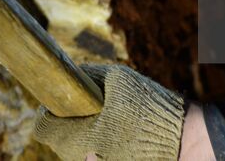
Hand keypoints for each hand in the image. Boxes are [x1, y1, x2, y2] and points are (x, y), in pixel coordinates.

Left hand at [33, 64, 184, 160]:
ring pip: (75, 148)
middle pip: (59, 138)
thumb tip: (72, 72)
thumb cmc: (148, 108)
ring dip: (83, 131)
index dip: (50, 107)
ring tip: (108, 117)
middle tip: (90, 104)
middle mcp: (79, 158)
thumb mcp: (117, 79)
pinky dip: (98, 142)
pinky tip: (117, 131)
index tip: (65, 97)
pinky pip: (92, 154)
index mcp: (75, 137)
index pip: (42, 126)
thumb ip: (89, 74)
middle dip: (69, 119)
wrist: (181, 140)